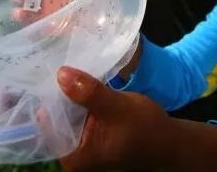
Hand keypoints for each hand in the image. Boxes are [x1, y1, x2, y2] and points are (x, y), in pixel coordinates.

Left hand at [55, 66, 176, 171]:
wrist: (170, 139)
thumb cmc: (146, 128)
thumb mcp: (116, 107)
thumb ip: (89, 93)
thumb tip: (61, 74)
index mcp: (73, 156)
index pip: (47, 122)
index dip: (47, 95)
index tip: (46, 69)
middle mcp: (71, 154)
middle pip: (54, 117)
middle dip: (57, 92)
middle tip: (54, 60)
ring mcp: (81, 144)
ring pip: (65, 113)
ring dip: (69, 93)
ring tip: (65, 65)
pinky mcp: (90, 133)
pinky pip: (76, 113)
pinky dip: (79, 98)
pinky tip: (79, 79)